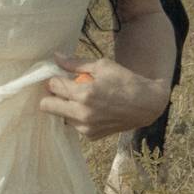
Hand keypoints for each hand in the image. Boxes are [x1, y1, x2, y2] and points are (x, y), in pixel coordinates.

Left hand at [38, 51, 170, 139]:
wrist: (147, 105)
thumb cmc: (126, 81)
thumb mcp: (102, 66)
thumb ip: (76, 64)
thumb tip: (56, 57)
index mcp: (85, 94)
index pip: (53, 86)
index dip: (54, 79)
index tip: (61, 77)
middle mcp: (83, 114)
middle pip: (46, 106)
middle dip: (52, 95)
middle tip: (65, 89)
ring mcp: (86, 127)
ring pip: (59, 116)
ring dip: (65, 107)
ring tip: (83, 99)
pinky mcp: (91, 136)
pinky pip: (73, 124)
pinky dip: (76, 116)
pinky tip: (92, 109)